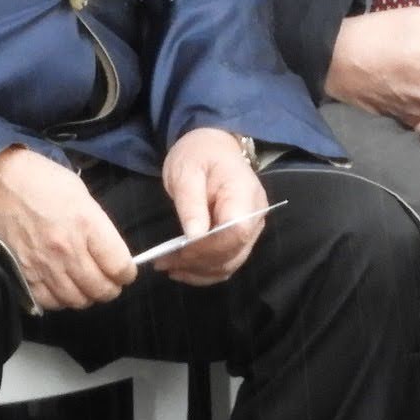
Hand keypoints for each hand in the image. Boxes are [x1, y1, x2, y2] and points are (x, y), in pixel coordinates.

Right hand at [0, 144, 134, 311]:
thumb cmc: (38, 179)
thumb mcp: (79, 193)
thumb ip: (96, 226)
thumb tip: (108, 250)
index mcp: (86, 224)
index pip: (119, 266)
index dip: (127, 273)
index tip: (125, 271)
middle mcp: (67, 250)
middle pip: (100, 289)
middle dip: (110, 288)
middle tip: (108, 282)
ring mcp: (43, 265)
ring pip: (76, 300)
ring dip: (85, 296)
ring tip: (84, 285)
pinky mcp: (22, 275)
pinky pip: (49, 302)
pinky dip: (59, 300)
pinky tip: (60, 287)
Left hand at [157, 127, 270, 285]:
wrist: (213, 147)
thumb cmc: (199, 154)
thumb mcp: (186, 171)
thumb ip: (191, 203)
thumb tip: (194, 237)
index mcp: (244, 193)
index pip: (236, 232)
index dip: (209, 248)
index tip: (178, 252)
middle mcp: (255, 215)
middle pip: (234, 252)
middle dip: (198, 263)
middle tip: (163, 262)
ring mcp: (252, 228)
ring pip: (231, 263)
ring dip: (200, 271)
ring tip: (168, 267)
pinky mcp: (242, 237)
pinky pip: (227, 262)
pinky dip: (205, 271)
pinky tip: (183, 269)